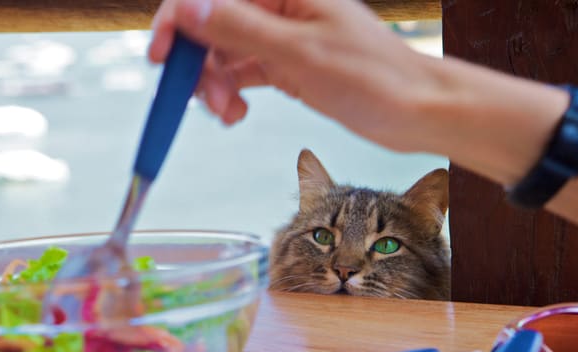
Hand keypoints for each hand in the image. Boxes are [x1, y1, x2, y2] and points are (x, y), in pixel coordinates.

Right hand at [148, 0, 443, 151]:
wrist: (416, 111)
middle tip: (204, 100)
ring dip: (215, 85)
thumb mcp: (300, 54)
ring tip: (229, 114)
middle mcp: (280, 7)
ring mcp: (283, 37)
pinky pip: (243, 73)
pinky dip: (233, 94)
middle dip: (199, 64)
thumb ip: (240, 29)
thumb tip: (189, 8)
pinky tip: (236, 113)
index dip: (178, 22)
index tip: (161, 57)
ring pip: (224, 53)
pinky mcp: (288, 65)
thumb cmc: (376, 79)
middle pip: (212, 25)